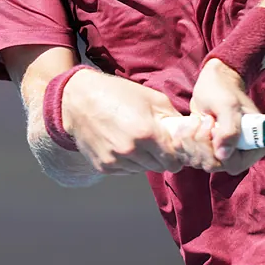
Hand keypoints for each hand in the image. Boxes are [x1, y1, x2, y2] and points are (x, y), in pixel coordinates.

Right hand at [62, 70, 191, 175]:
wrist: (77, 101)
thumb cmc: (116, 94)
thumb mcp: (151, 97)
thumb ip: (172, 117)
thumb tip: (187, 132)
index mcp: (146, 133)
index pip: (174, 160)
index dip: (178, 156)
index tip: (175, 150)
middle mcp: (131, 150)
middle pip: (160, 167)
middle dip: (162, 157)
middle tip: (156, 144)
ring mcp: (115, 160)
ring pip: (143, 170)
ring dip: (145, 160)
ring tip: (136, 141)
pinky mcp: (104, 166)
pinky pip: (126, 170)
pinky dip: (128, 162)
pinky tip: (121, 144)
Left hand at [189, 59, 264, 174]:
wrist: (213, 84)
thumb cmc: (224, 91)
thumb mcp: (228, 106)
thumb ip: (229, 130)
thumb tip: (223, 156)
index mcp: (255, 145)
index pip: (235, 164)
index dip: (219, 151)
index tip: (214, 128)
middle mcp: (240, 154)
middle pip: (214, 165)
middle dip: (202, 142)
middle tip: (205, 120)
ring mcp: (222, 154)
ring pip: (198, 162)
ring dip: (191, 139)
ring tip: (198, 119)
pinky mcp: (205, 151)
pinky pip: (188, 157)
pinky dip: (183, 141)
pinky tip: (189, 125)